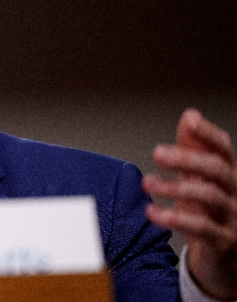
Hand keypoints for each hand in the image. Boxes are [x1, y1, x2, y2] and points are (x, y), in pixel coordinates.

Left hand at [142, 108, 236, 299]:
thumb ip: (194, 148)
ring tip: (148, 183)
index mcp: (228, 175)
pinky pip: (202, 228)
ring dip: (175, 188)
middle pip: (218, 169)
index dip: (208, 133)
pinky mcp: (223, 242)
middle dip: (188, 158)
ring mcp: (232, 218)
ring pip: (210, 197)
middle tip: (158, 152)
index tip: (189, 120)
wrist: (227, 260)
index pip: (223, 149)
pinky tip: (153, 213)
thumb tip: (189, 115)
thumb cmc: (211, 214)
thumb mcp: (201, 179)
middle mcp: (234, 193)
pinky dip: (176, 219)